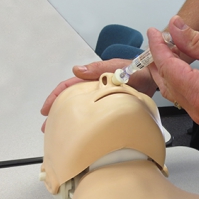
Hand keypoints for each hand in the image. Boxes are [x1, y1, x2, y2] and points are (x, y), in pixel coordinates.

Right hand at [40, 58, 157, 131]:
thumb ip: (98, 68)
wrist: (152, 76)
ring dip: (71, 119)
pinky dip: (87, 123)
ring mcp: (102, 98)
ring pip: (82, 110)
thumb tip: (77, 70)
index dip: (55, 97)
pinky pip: (95, 116)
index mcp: (91, 78)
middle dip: (58, 113)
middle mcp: (94, 89)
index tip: (46, 109)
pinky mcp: (111, 107)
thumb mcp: (115, 66)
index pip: (68, 87)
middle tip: (48, 127)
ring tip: (61, 133)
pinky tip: (83, 133)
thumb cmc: (134, 69)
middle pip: (71, 101)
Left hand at [148, 15, 198, 124]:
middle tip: (156, 40)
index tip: (154, 33)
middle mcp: (198, 109)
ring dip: (164, 71)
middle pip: (165, 81)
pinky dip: (175, 81)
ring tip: (164, 51)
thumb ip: (195, 41)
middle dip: (158, 59)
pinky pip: (182, 97)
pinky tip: (176, 67)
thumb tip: (175, 28)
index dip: (158, 48)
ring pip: (171, 91)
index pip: (169, 67)